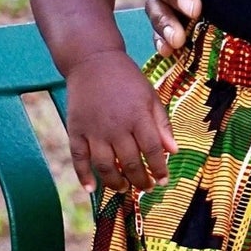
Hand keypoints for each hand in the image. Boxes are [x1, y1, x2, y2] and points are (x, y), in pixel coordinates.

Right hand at [67, 50, 175, 192]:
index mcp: (138, 116)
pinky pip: (78, 158)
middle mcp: (116, 126)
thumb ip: (162, 124)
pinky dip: (83, 176)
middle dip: (140, 180)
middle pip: (130, 163)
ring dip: (116, 183)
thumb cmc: (126, 79)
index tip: (163, 181)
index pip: (153, 150)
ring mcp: (94, 130)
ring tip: (124, 189)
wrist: (92, 61)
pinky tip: (91, 189)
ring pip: (105, 166)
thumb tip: (174, 151)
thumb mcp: (150, 96)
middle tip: (146, 187)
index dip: (159, 169)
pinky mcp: (76, 130)